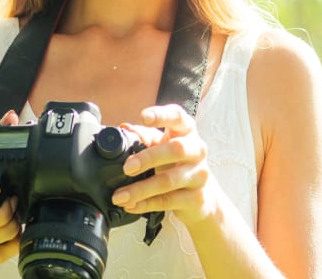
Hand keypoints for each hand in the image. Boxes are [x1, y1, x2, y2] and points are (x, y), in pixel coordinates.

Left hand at [112, 104, 217, 226]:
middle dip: (149, 158)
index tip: (144, 117)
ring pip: (169, 180)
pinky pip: (169, 201)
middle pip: (176, 149)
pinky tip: (131, 206)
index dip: (162, 115)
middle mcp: (197, 150)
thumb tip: (124, 128)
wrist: (201, 196)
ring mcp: (199, 175)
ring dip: (141, 189)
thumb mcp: (162, 146)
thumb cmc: (176, 163)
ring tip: (120, 196)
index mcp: (187, 132)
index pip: (178, 116)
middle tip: (127, 168)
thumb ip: (144, 136)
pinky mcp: (197, 198)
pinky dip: (146, 204)